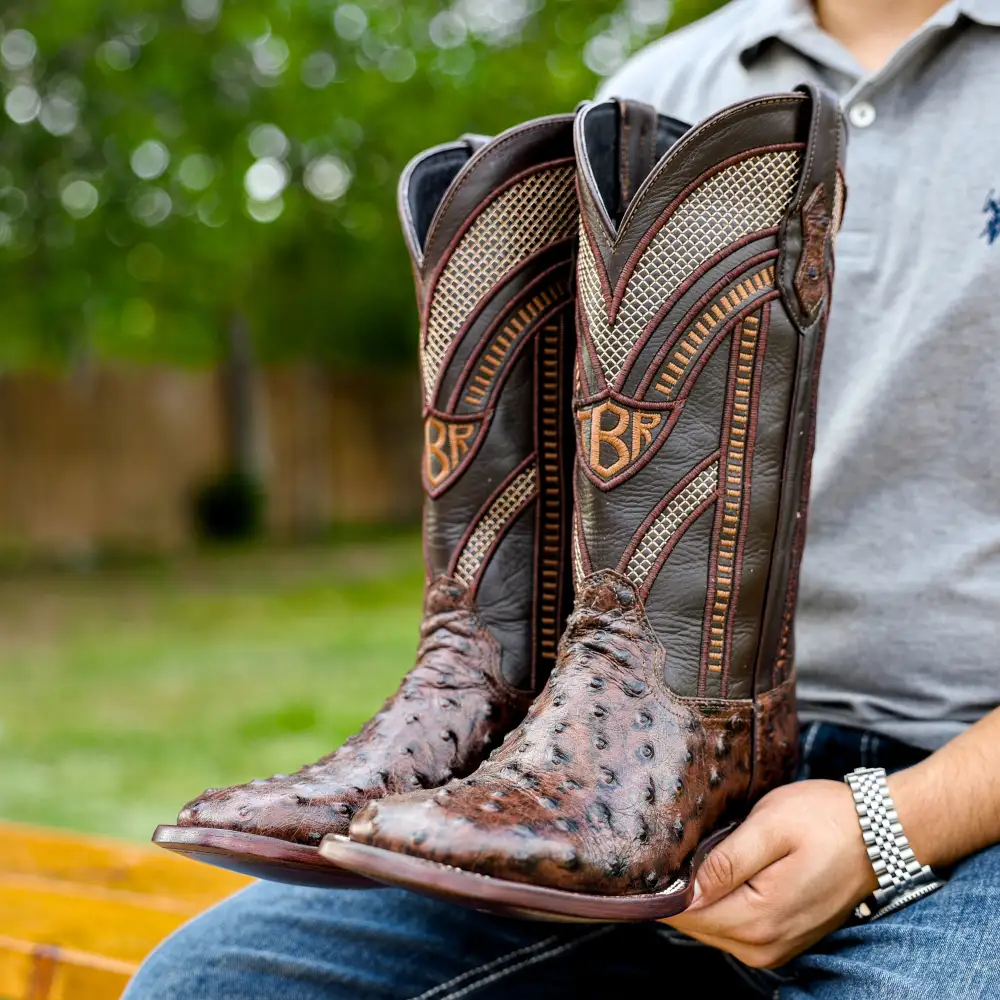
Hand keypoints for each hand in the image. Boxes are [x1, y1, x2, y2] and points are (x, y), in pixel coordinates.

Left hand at [661, 780, 876, 968]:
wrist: (883, 833)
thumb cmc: (827, 819)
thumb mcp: (771, 826)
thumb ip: (726, 861)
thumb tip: (683, 888)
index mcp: (759, 920)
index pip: (684, 914)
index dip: (663, 883)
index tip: (653, 851)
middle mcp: (764, 946)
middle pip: (694, 923)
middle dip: (679, 887)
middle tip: (676, 841)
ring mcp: (774, 947)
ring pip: (710, 925)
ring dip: (699, 893)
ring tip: (700, 849)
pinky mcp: (781, 938)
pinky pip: (731, 925)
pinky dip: (720, 899)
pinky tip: (721, 867)